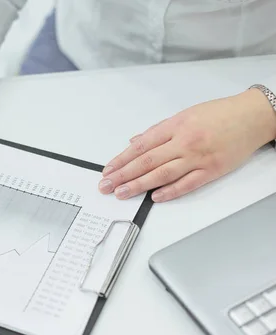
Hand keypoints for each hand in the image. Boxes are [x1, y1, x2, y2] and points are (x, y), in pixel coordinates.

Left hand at [98, 89, 275, 201]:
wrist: (253, 116)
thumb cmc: (219, 114)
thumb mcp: (185, 115)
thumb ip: (158, 131)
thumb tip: (135, 142)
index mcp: (175, 126)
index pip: (141, 146)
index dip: (121, 159)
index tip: (108, 170)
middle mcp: (184, 142)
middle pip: (147, 162)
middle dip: (123, 175)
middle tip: (106, 186)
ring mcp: (198, 157)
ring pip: (162, 174)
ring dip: (139, 185)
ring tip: (122, 193)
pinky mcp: (212, 170)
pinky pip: (187, 184)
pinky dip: (170, 191)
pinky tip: (154, 196)